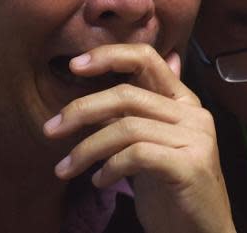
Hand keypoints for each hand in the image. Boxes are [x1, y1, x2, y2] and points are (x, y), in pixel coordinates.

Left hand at [43, 44, 235, 232]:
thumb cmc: (172, 191)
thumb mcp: (149, 146)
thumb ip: (137, 113)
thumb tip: (118, 76)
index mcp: (184, 102)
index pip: (146, 59)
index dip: (109, 56)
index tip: (73, 65)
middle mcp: (194, 113)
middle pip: (127, 94)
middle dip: (82, 109)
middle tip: (50, 129)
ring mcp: (196, 138)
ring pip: (126, 128)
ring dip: (87, 148)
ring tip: (65, 168)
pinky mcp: (190, 165)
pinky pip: (136, 155)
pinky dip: (109, 167)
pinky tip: (99, 181)